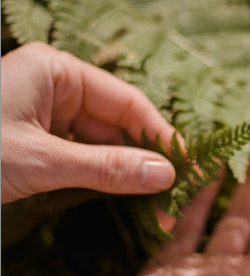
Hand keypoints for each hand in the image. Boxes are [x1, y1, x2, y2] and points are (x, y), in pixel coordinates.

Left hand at [1, 42, 178, 204]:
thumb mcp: (40, 159)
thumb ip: (104, 167)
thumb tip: (165, 175)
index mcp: (56, 72)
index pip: (126, 102)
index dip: (160, 135)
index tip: (187, 164)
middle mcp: (55, 90)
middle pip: (116, 126)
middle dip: (144, 161)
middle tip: (174, 193)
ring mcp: (45, 118)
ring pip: (100, 146)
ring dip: (125, 174)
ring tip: (157, 203)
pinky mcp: (36, 145)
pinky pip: (80, 159)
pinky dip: (101, 179)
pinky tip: (126, 197)